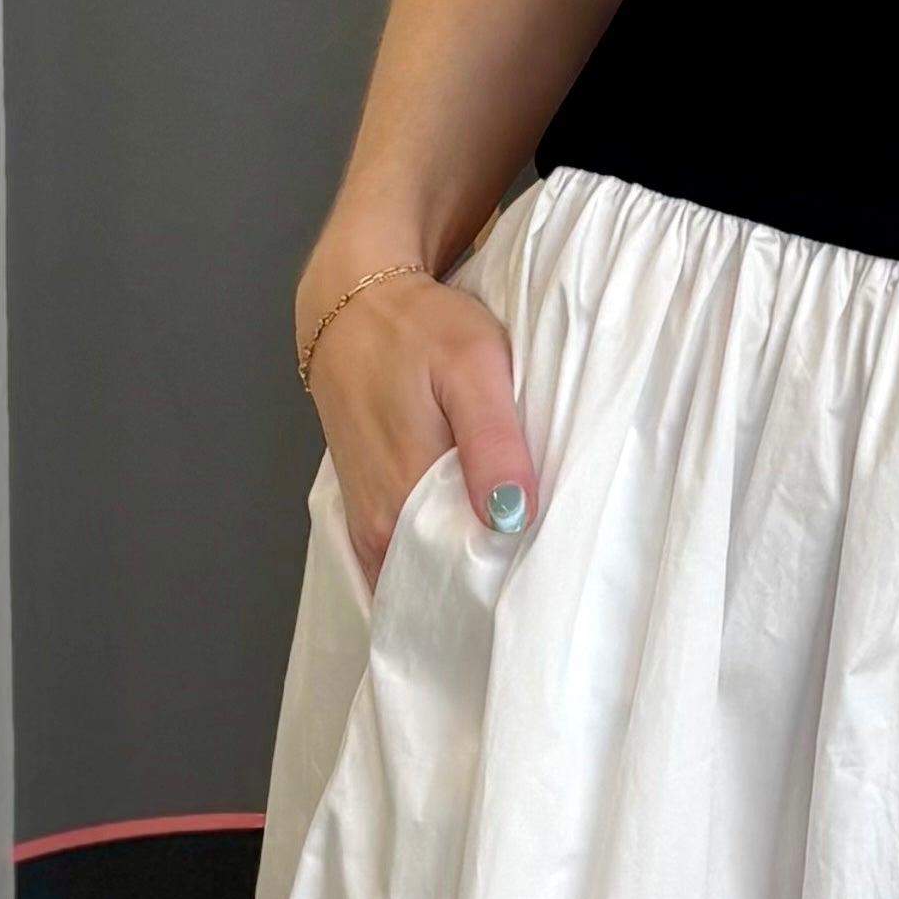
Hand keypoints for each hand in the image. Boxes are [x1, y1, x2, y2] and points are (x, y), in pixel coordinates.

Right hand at [298, 265, 538, 584]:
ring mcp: (366, 522)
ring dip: (464, 577)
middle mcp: (377, 527)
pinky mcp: (366, 509)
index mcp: (403, 501)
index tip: (544, 593)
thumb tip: (512, 517)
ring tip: (514, 570)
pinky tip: (475, 545)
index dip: (503, 595)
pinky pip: (406, 556)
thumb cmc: (417, 329)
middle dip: (488, 595)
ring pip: (423, 576)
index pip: (460, 587)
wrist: (353, 303)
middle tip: (541, 586)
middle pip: (442, 590)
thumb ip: (492, 444)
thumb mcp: (472, 368)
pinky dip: (439, 559)